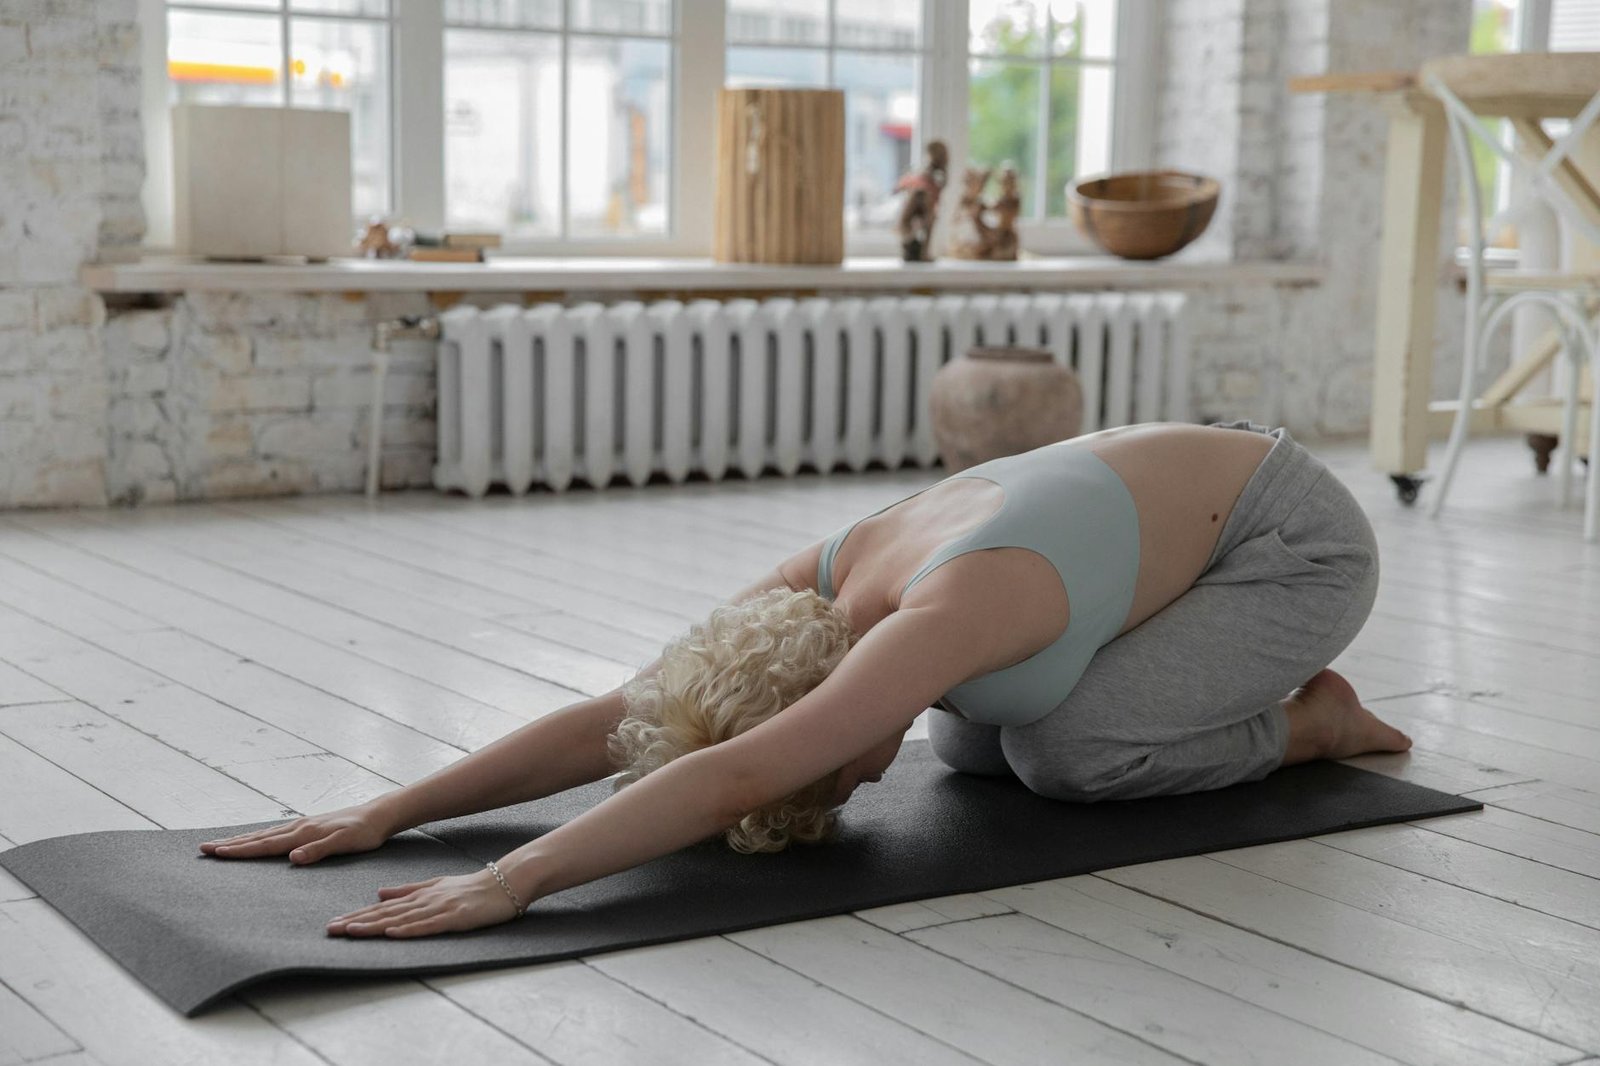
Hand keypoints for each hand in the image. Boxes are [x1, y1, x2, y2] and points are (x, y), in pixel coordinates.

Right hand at [199, 802, 396, 864]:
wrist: (378, 815)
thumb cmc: (364, 833)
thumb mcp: (345, 844)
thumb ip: (319, 850)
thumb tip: (292, 858)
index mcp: (303, 834)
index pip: (265, 845)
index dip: (239, 850)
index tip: (215, 852)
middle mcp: (298, 828)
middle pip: (258, 838)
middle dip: (231, 844)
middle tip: (204, 849)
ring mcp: (302, 826)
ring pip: (264, 834)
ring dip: (241, 839)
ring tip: (220, 844)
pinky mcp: (308, 826)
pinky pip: (276, 833)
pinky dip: (259, 836)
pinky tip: (255, 839)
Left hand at [326, 869, 522, 937]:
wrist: (504, 883)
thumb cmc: (471, 887)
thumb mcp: (436, 885)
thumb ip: (407, 890)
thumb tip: (378, 893)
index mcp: (419, 895)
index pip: (382, 908)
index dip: (357, 916)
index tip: (335, 924)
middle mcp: (424, 901)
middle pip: (385, 914)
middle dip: (357, 922)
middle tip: (331, 930)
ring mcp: (439, 908)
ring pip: (400, 919)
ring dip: (375, 926)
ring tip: (351, 932)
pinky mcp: (454, 918)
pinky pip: (428, 926)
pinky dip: (409, 930)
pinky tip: (392, 933)